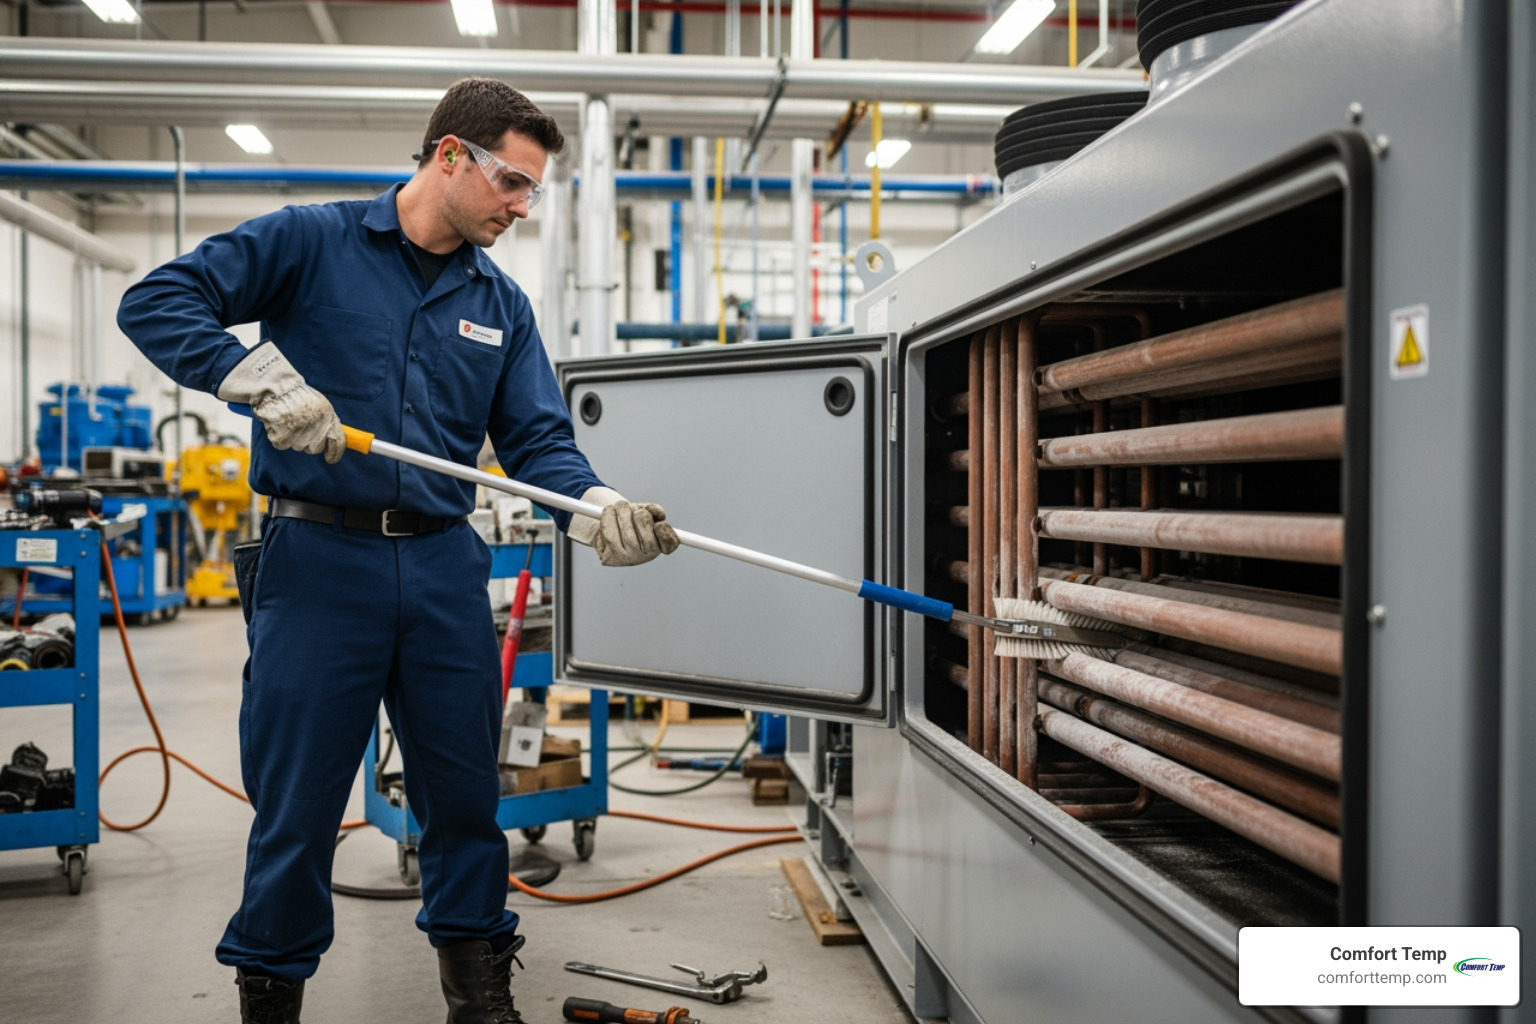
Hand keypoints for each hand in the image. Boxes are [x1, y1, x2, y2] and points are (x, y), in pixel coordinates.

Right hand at [217, 342, 345, 463]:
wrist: (275, 387)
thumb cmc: (296, 394)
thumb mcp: (320, 404)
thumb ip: (328, 421)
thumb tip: (332, 440)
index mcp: (328, 418)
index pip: (338, 442)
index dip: (335, 453)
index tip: (331, 459)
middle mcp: (316, 428)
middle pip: (315, 448)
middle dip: (309, 442)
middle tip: (300, 426)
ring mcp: (299, 435)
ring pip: (298, 446)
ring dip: (292, 437)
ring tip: (287, 419)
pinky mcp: (282, 439)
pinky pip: (282, 444)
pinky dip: (278, 436)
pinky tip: (277, 422)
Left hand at [594, 500, 680, 566]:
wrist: (605, 525)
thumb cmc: (629, 518)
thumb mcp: (643, 510)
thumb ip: (654, 510)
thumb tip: (657, 512)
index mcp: (658, 544)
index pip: (670, 545)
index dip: (666, 535)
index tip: (660, 523)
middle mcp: (644, 556)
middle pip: (648, 541)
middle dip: (641, 518)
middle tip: (636, 510)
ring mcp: (627, 559)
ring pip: (628, 538)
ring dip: (623, 514)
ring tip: (620, 506)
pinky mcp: (610, 558)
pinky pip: (610, 537)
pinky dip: (609, 519)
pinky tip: (609, 511)